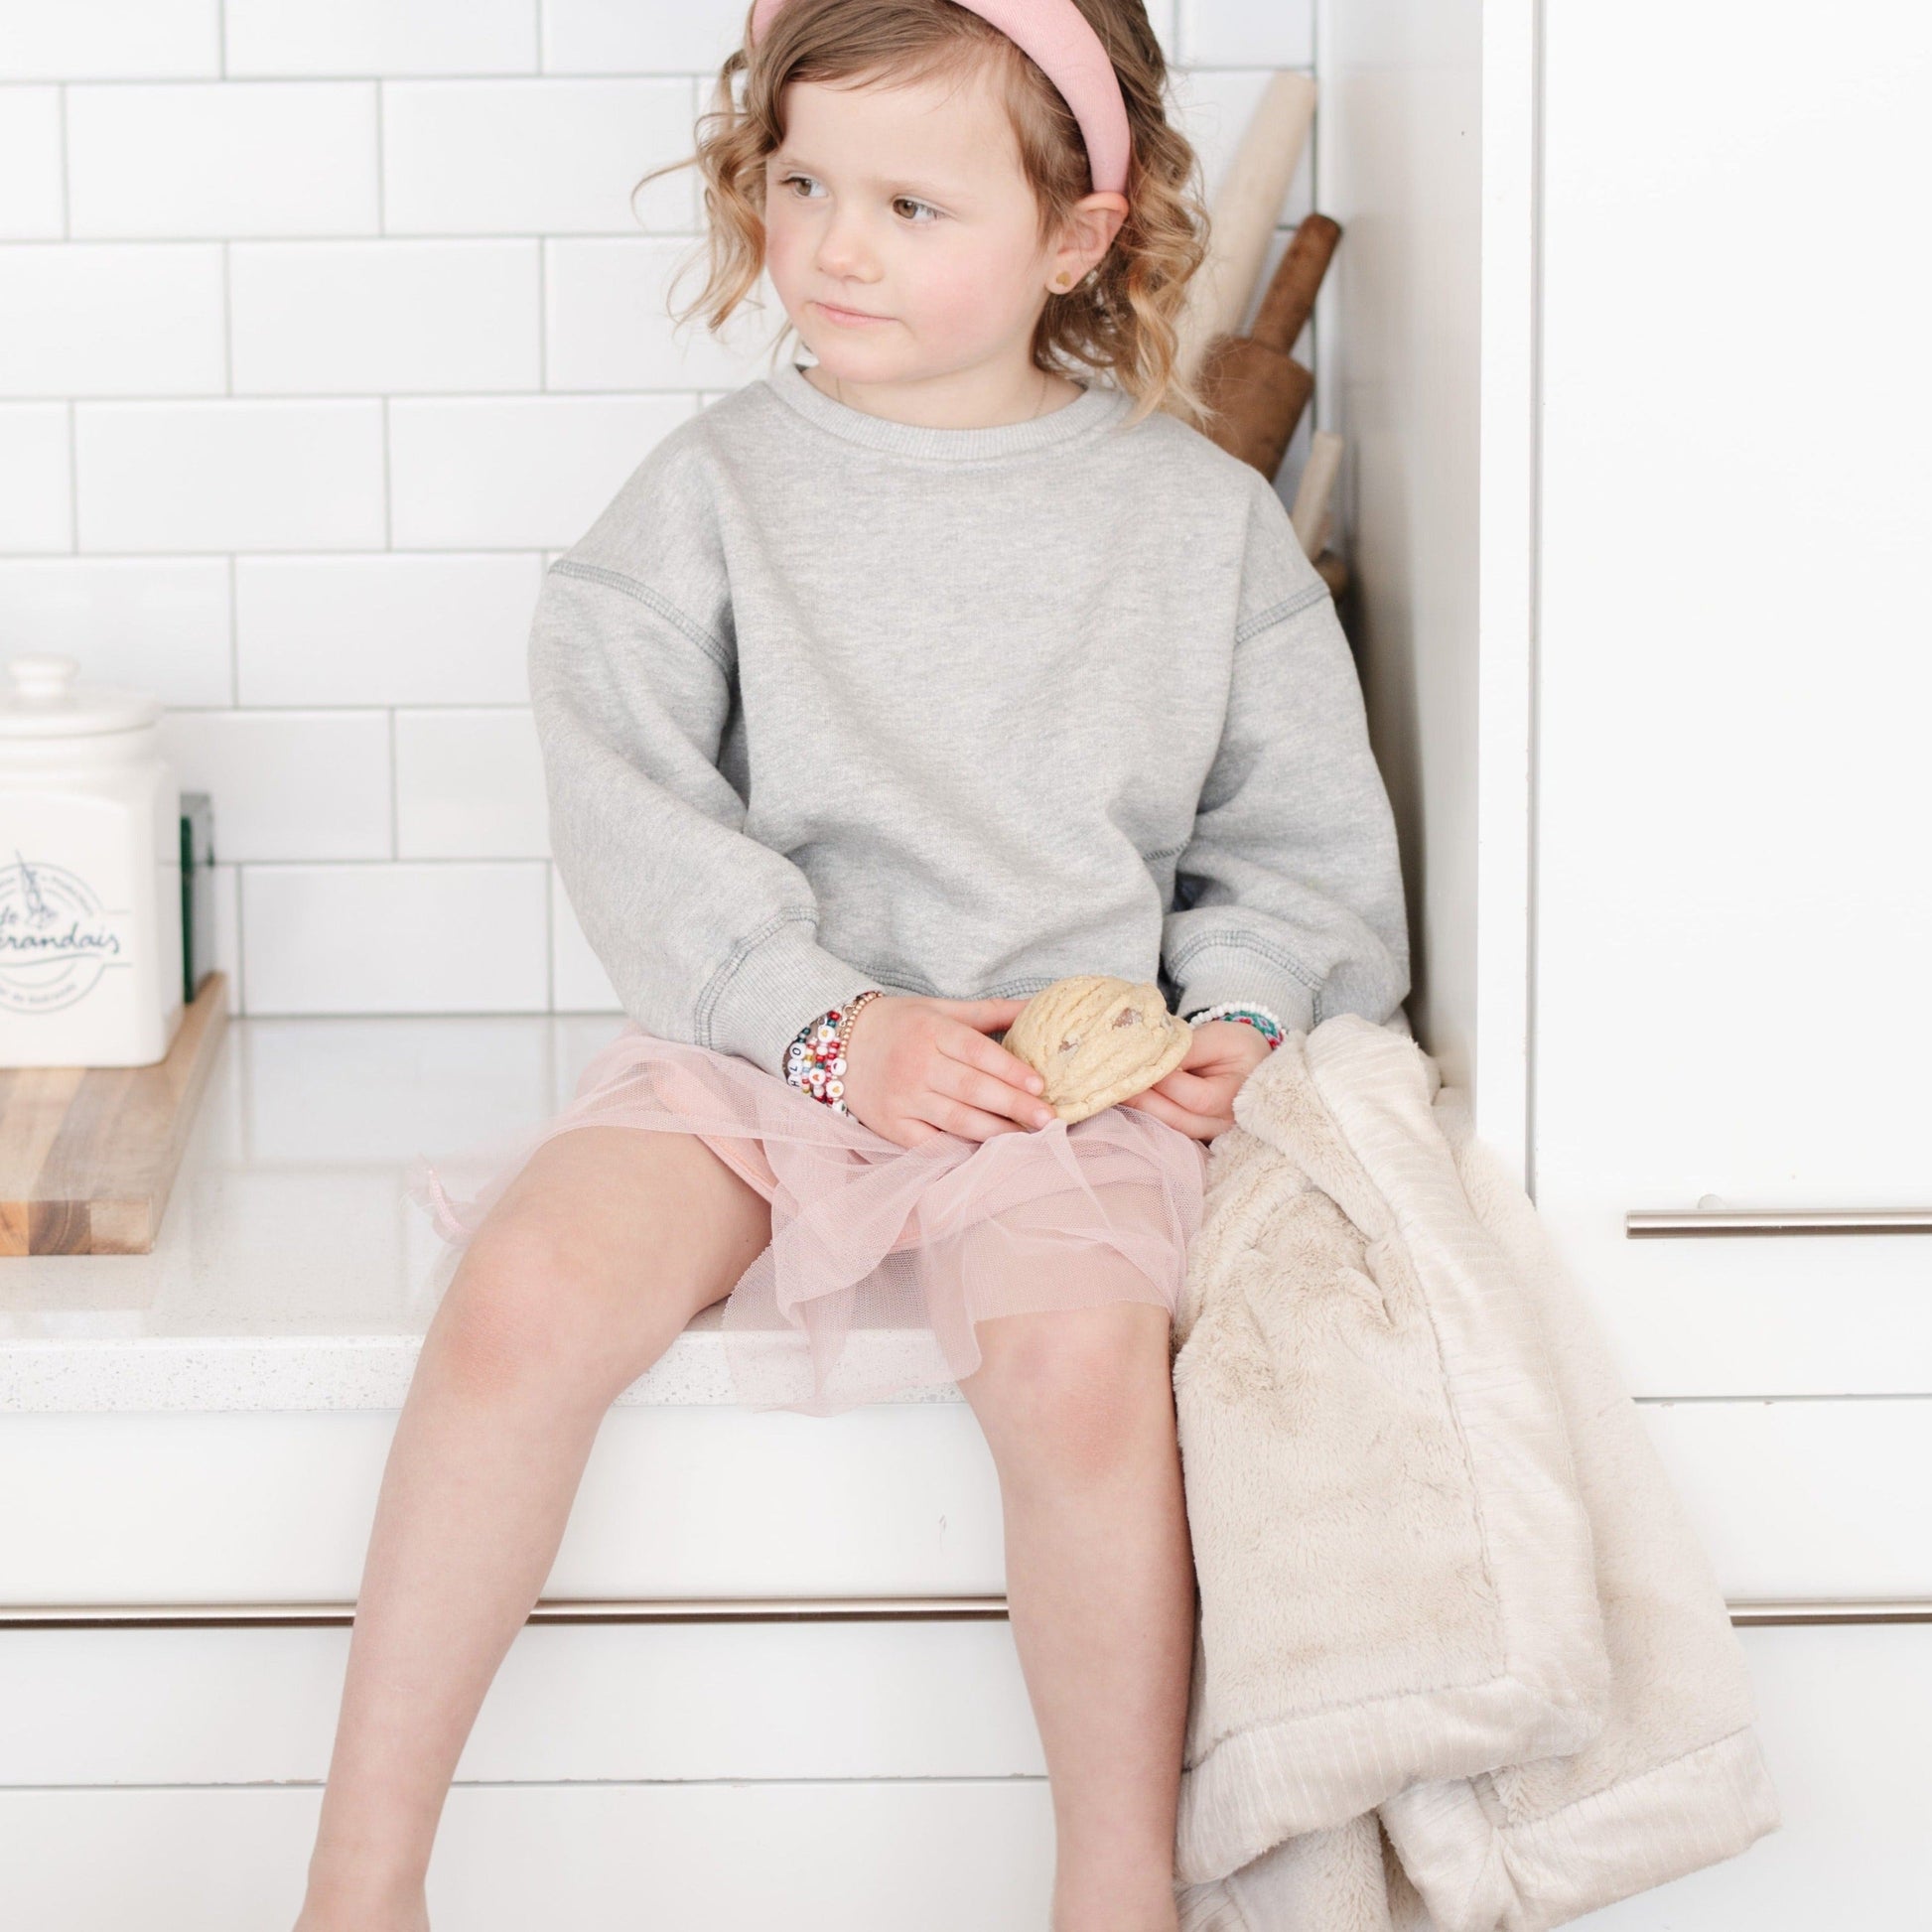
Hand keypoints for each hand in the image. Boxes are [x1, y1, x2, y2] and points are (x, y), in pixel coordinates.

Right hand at [839, 994, 1060, 1148]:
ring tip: (1027, 1137)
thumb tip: (1038, 1004)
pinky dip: (959, 1149)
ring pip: (957, 1120)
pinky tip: (986, 1151)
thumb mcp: (941, 1009)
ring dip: (996, 1131)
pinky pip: (930, 1143)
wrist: (840, 1043)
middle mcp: (916, 1065)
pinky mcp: (891, 1126)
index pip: (978, 1052)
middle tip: (1048, 1117)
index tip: (1041, 1084)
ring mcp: (902, 1098)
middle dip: (1014, 1105)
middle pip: (973, 1089)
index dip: (1011, 1070)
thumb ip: (990, 1011)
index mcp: (931, 1031)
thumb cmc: (901, 1024)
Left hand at [1115, 1019, 1271, 1142]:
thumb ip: (1188, 1049)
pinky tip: (1128, 1100)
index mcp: (1237, 1097)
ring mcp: (1210, 1135)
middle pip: (1177, 1120)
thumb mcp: (1218, 1037)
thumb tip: (1153, 1058)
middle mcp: (1225, 1124)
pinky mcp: (1196, 1135)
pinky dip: (1147, 1117)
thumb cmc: (1235, 1047)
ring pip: (1170, 1130)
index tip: (1138, 1064)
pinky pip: (1168, 1131)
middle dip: (1143, 1100)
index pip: (1196, 1098)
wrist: (1251, 1062)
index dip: (1164, 1083)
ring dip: (1140, 1111)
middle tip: (1114, 1082)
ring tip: (1115, 1090)